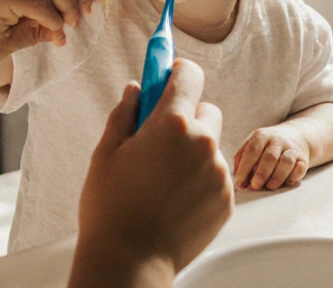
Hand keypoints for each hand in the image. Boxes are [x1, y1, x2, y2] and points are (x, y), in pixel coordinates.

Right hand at [70, 59, 233, 286]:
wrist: (131, 261)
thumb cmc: (110, 207)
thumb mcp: (106, 153)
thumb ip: (124, 113)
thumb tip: (135, 89)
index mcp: (171, 124)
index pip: (189, 75)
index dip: (178, 72)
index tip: (169, 76)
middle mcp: (203, 142)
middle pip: (206, 110)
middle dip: (187, 116)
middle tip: (160, 138)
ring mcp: (218, 172)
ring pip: (211, 145)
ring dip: (194, 150)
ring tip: (164, 179)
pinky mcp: (227, 199)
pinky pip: (216, 175)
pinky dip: (201, 179)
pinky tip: (175, 199)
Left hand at [233, 124, 309, 190]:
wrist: (294, 136)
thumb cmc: (266, 147)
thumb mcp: (251, 145)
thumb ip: (241, 161)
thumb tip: (239, 182)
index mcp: (262, 136)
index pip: (252, 150)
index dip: (245, 167)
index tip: (240, 182)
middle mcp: (277, 140)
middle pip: (270, 157)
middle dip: (261, 174)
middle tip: (255, 186)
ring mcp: (291, 148)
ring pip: (286, 162)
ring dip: (277, 177)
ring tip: (270, 186)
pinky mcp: (303, 158)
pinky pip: (300, 168)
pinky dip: (293, 177)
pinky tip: (286, 183)